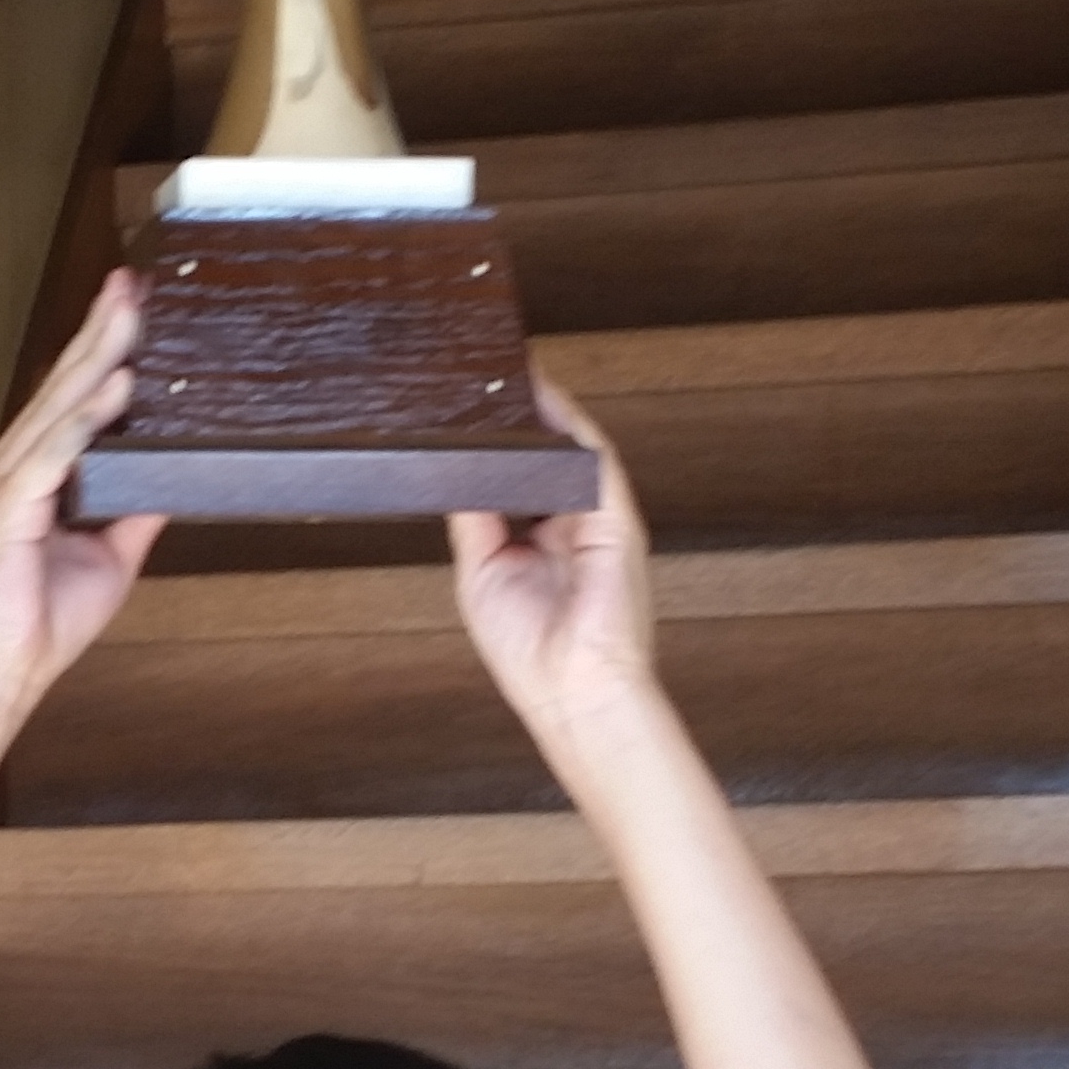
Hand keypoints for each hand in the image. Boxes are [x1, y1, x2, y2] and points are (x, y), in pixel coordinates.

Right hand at [0, 271, 168, 724]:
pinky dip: (85, 419)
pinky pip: (51, 453)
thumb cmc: (36, 624)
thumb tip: (170, 481)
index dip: (101, 350)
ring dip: (98, 357)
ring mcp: (2, 483)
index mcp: (27, 474)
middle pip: (61, 385)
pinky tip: (117, 389)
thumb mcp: (108, 558)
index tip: (134, 308)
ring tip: (131, 314)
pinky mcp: (5, 508)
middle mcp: (8, 466)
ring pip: (57, 406)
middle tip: (134, 282)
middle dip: (100, 331)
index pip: (69, 398)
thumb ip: (132, 511)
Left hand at [447, 379, 662, 755]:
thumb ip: (473, 517)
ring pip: (568, 449)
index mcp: (537, 543)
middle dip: (513, 422)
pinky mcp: (615, 517)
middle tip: (476, 384)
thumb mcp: (481, 572)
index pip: (515, 479)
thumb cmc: (532, 653)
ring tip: (503, 377)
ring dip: (540, 412)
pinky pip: (593, 459)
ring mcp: (595, 519)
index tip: (461, 415)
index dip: (492, 446)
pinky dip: (569, 425)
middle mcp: (569, 525)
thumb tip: (452, 469)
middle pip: (542, 458)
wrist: (573, 691)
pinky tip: (543, 397)